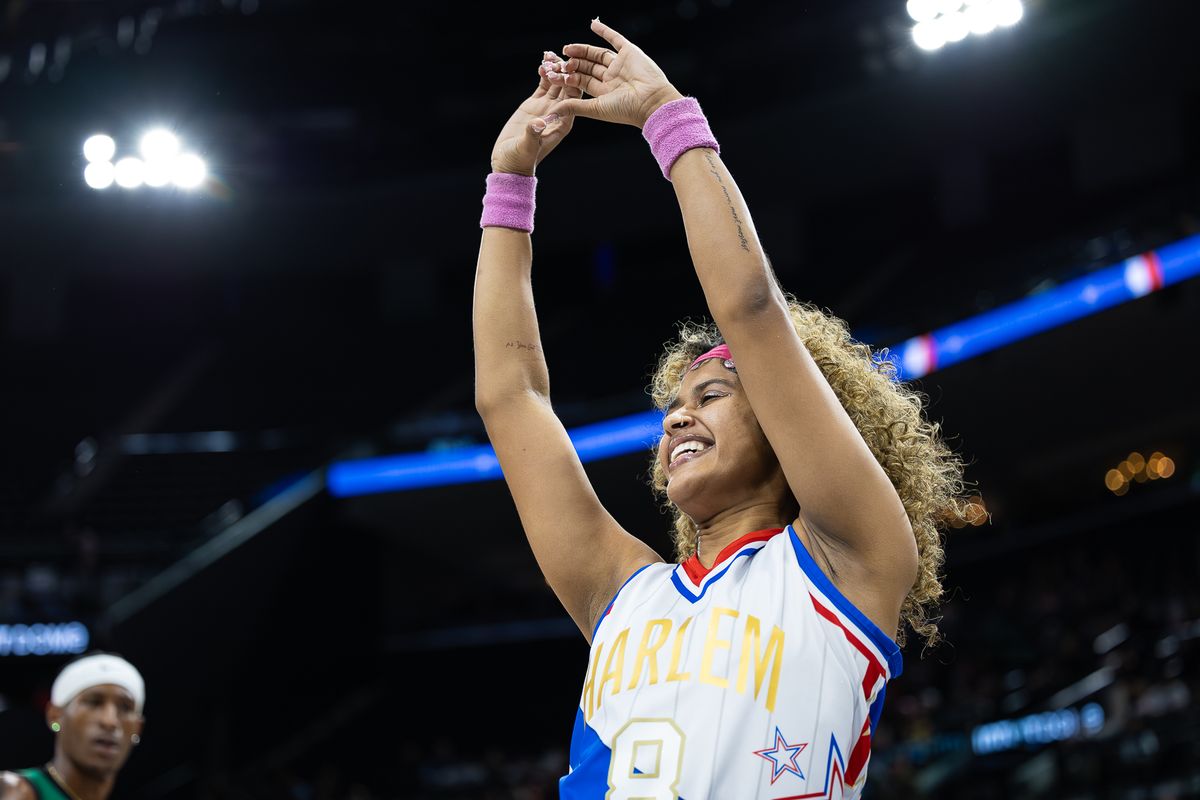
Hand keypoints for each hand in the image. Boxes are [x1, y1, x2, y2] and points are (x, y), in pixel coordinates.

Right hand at [490, 52, 581, 176]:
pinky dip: (544, 73)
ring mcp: (547, 107)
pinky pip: (543, 85)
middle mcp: (559, 113)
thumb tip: (539, 123)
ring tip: (550, 54)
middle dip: (565, 73)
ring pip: (556, 83)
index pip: (573, 100)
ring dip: (555, 69)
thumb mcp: (526, 147)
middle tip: (560, 58)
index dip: (572, 84)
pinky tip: (542, 60)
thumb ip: (533, 134)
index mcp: (563, 123)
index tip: (567, 71)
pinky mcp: (535, 104)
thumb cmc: (520, 159)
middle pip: (568, 88)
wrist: (509, 161)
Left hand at [545, 18, 683, 128]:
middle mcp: (611, 78)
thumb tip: (553, 111)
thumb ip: (574, 107)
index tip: (553, 73)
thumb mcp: (596, 108)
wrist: (651, 102)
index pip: (581, 81)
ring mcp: (620, 65)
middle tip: (558, 60)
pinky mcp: (629, 53)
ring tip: (567, 48)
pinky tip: (593, 24)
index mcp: (603, 92)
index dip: (567, 76)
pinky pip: (615, 39)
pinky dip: (605, 31)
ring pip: (596, 54)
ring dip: (582, 50)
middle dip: (572, 63)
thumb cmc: (626, 110)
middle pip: (587, 67)